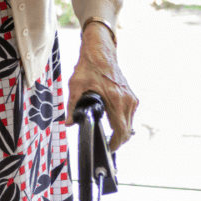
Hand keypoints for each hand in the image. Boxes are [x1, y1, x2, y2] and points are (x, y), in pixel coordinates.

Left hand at [66, 22, 137, 150]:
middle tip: (105, 146)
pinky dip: (122, 122)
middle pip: (127, 131)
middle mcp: (127, 100)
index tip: (107, 149)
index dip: (115, 144)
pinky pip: (129, 115)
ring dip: (120, 132)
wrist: (100, 51)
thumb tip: (69, 123)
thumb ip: (72, 105)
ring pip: (129, 124)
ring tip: (106, 136)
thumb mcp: (76, 85)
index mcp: (115, 98)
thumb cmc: (89, 66)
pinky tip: (111, 123)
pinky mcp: (131, 96)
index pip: (121, 130)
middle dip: (117, 141)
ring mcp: (131, 98)